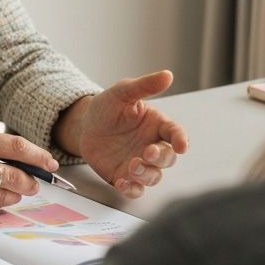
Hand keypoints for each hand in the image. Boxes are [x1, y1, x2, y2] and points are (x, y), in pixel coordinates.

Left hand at [63, 70, 188, 198]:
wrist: (83, 125)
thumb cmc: (107, 107)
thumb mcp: (122, 92)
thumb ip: (144, 86)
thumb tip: (168, 75)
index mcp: (156, 125)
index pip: (175, 133)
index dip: (181, 139)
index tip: (181, 145)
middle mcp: (151, 146)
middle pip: (168, 158)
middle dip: (161, 158)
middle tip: (147, 152)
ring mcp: (139, 163)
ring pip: (154, 176)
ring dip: (146, 174)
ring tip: (132, 166)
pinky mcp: (124, 176)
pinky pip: (134, 189)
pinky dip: (131, 189)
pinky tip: (123, 183)